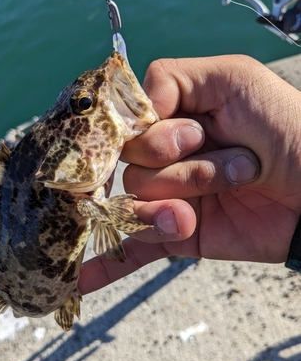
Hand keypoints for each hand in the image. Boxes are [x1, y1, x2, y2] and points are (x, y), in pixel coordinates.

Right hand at [79, 55, 300, 293]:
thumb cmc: (283, 127)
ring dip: (182, 198)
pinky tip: (81, 281)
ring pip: (136, 203)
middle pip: (131, 167)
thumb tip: (132, 113)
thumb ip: (172, 79)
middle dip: (179, 167)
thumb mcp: (233, 79)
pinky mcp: (177, 235)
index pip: (125, 127)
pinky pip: (134, 252)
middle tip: (225, 163)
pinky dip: (107, 266)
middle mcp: (163, 158)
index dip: (152, 135)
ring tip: (216, 197)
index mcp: (170, 119)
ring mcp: (167, 198)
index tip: (192, 134)